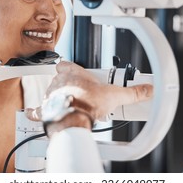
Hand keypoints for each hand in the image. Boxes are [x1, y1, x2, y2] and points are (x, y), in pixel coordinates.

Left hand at [25, 61, 152, 121]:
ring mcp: (50, 96)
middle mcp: (59, 82)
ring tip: (68, 105)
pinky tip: (34, 112)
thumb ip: (133, 92)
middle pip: (59, 79)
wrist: (75, 118)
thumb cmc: (89, 103)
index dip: (70, 68)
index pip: (66, 64)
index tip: (76, 73)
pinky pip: (37, 110)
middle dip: (67, 85)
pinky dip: (36, 112)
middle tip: (78, 93)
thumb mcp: (115, 95)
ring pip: (50, 93)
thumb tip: (148, 89)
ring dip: (56, 98)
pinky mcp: (45, 111)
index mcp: (73, 74)